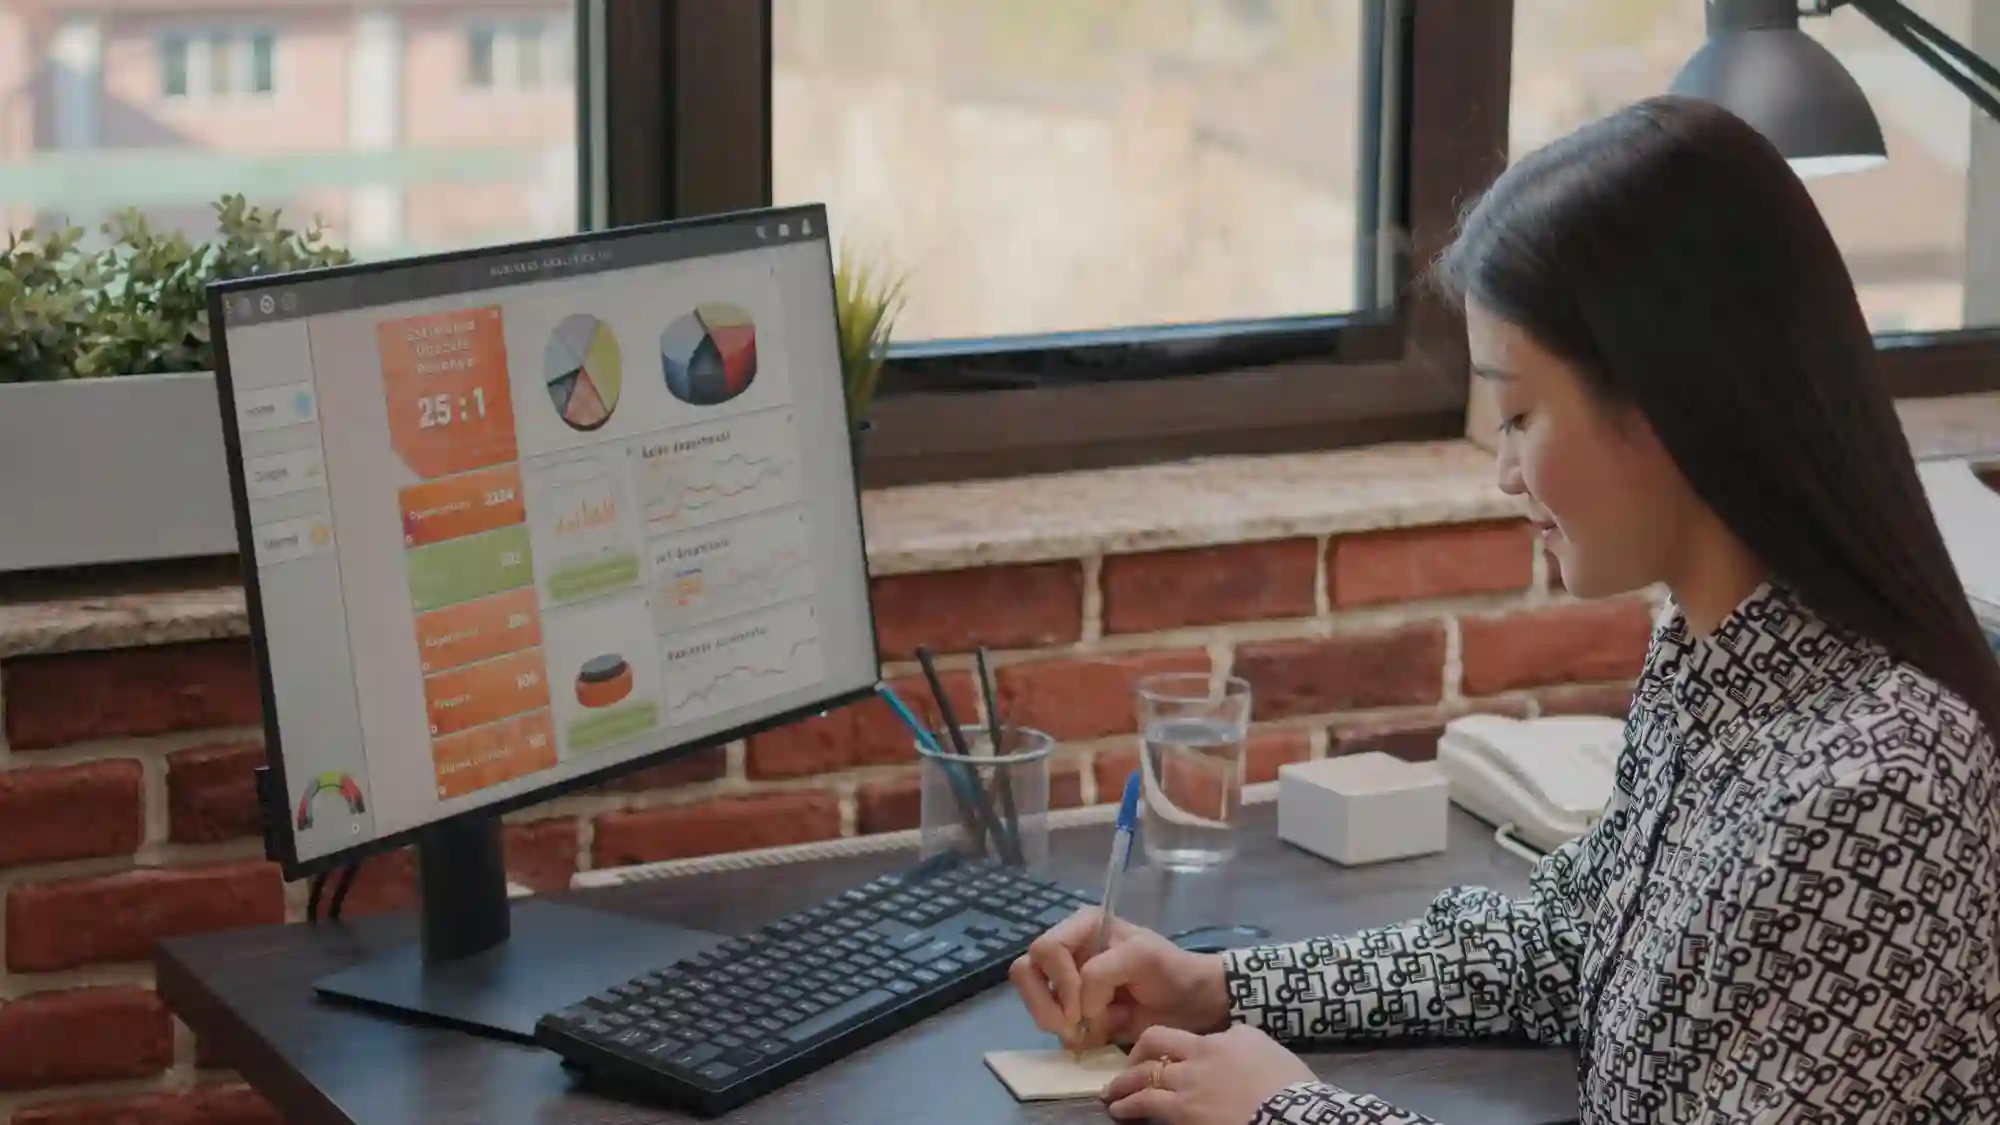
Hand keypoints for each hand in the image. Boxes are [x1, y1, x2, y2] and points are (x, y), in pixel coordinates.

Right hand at [1008, 906, 1229, 1050]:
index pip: (1046, 949)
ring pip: (1033, 1001)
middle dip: (1047, 1005)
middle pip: (1026, 972)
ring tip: (1091, 1031)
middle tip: (1074, 1026)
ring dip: (1058, 1022)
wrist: (1192, 1005)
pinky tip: (1103, 1032)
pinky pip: (1053, 1025)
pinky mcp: (1073, 1012)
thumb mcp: (1142, 956)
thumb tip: (1078, 1007)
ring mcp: (1067, 983)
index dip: (1060, 980)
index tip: (1083, 1007)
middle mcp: (1068, 950)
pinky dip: (1074, 1036)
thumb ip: (1103, 972)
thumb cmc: (1171, 971)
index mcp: (1082, 927)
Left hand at [1099, 1024, 1318, 1124]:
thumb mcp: (1263, 1048)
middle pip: (1154, 1044)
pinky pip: (1147, 1104)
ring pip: (1144, 1075)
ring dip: (1123, 1084)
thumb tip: (1225, 1042)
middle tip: (1124, 1069)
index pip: (1178, 1034)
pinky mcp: (1183, 1112)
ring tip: (1111, 1094)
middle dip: (1134, 1056)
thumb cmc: (1286, 1083)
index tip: (1154, 1054)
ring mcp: (1188, 1083)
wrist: (1290, 1112)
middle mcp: (1198, 1054)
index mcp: (1219, 1039)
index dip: (1160, 1044)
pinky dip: (1129, 1105)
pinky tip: (1120, 1111)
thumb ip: (1237, 1040)